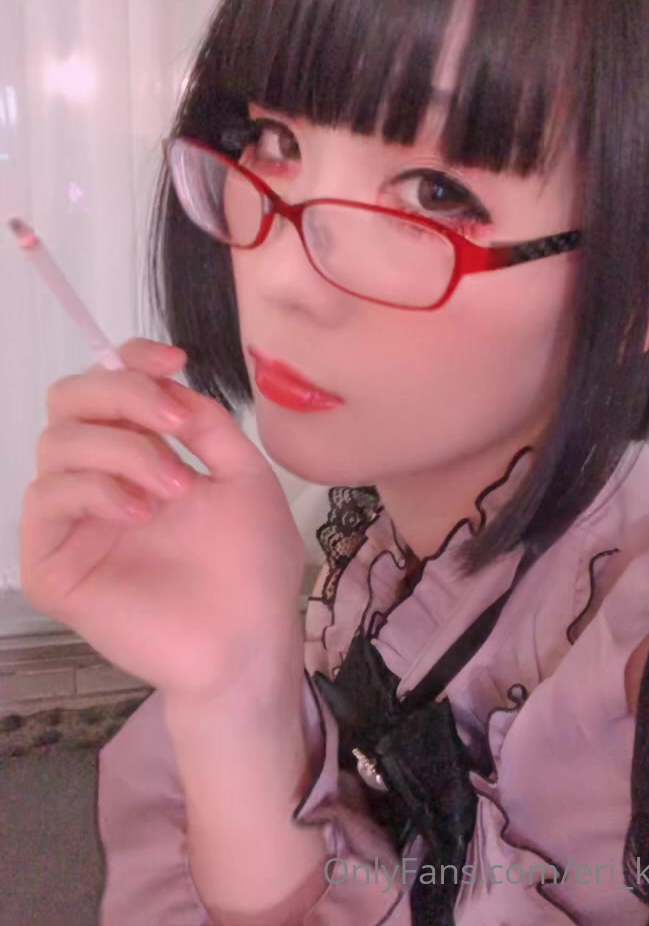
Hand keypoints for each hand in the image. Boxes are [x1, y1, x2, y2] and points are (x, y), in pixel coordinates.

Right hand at [20, 338, 304, 699]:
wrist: (250, 637)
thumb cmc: (252, 563)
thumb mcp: (244, 475)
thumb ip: (206, 424)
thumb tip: (169, 382)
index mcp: (143, 455)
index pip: (108, 389)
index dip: (130, 361)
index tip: (175, 360)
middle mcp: (101, 479)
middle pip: (68, 402)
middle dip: (121, 394)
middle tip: (173, 423)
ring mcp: (74, 521)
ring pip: (57, 443)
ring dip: (123, 450)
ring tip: (175, 489)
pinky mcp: (53, 563)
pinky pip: (46, 498)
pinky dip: (95, 489)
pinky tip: (141, 513)